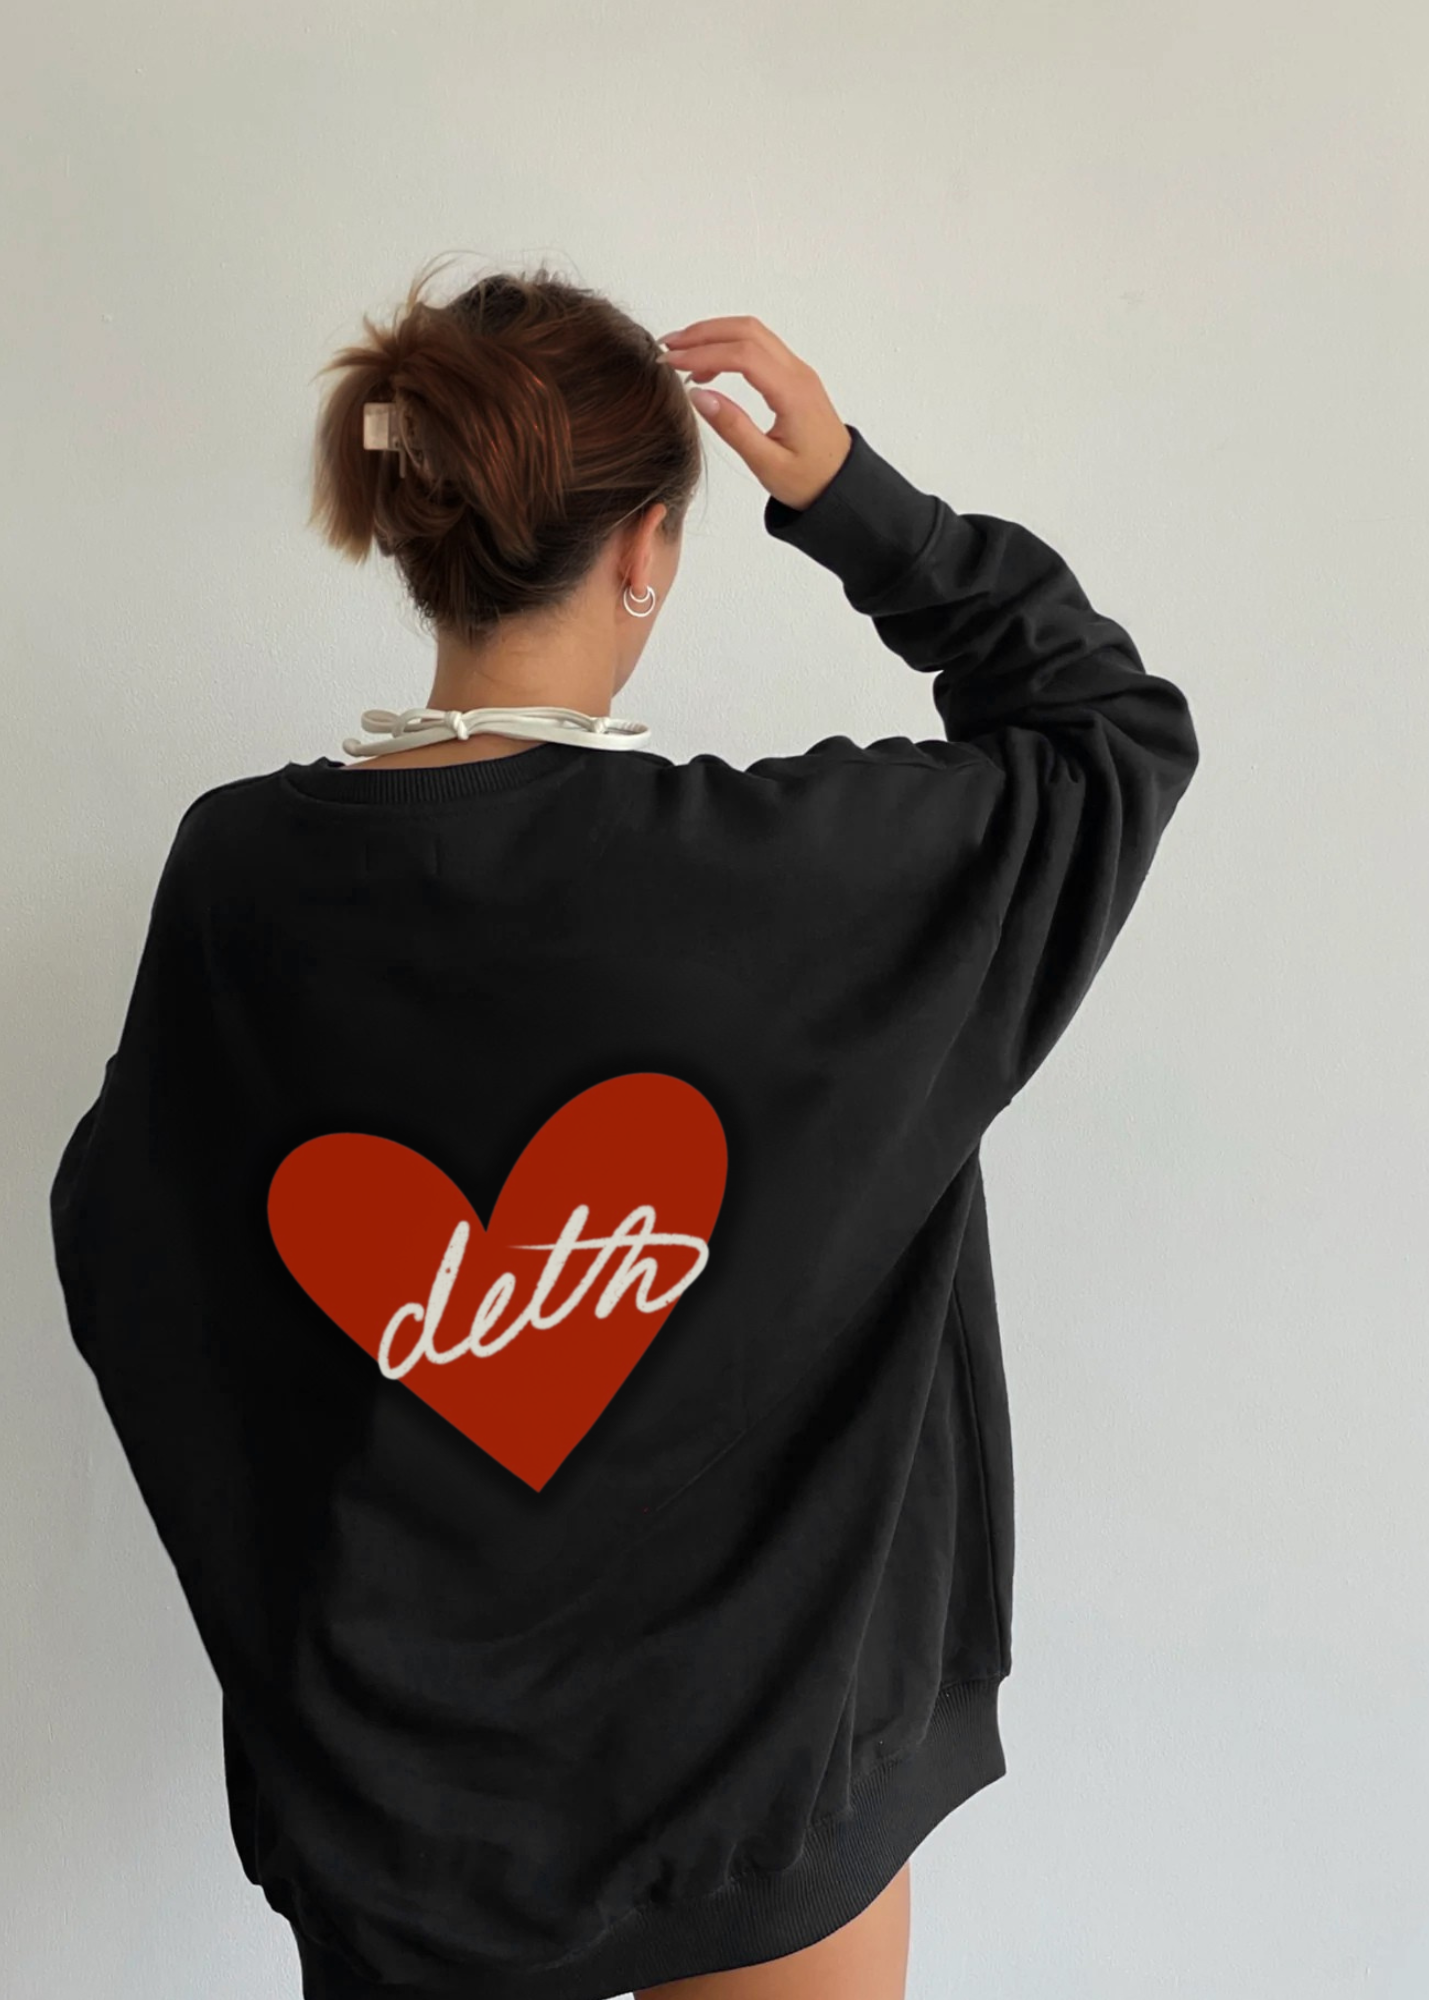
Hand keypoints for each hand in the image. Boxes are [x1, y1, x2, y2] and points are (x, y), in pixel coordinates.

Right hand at [658, 316, 852, 511]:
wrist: (843, 485)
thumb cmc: (810, 481)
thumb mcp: (767, 464)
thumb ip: (733, 427)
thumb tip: (698, 395)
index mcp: (792, 393)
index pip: (742, 355)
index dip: (703, 353)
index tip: (671, 363)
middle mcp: (798, 373)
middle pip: (746, 331)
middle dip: (703, 333)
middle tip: (668, 348)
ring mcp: (797, 371)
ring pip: (752, 333)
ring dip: (715, 336)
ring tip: (681, 355)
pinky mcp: (793, 377)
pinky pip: (759, 347)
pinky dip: (729, 346)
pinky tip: (708, 369)